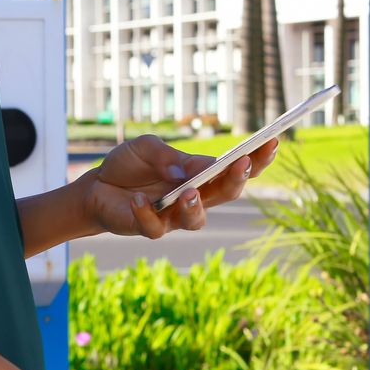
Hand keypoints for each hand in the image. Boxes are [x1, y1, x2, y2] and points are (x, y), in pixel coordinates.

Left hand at [81, 134, 279, 238]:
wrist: (96, 187)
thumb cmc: (129, 165)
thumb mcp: (148, 148)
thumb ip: (170, 156)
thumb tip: (194, 169)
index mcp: (202, 174)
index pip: (236, 168)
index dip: (257, 159)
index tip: (272, 142)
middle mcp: (195, 198)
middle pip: (226, 195)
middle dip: (237, 180)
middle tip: (241, 164)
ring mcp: (173, 216)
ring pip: (196, 220)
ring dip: (195, 206)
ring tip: (189, 192)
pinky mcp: (149, 228)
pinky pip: (153, 227)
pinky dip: (145, 212)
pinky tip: (137, 199)